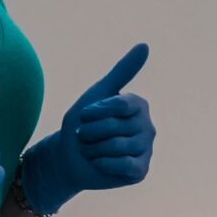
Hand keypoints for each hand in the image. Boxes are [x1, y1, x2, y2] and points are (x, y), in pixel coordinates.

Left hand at [20, 43, 154, 215]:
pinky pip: (124, 165)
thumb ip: (122, 71)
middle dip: (91, 132)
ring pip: (118, 146)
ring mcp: (146, 150)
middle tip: (85, 137)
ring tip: (92, 150)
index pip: (119, 105)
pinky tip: (99, 162)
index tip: (84, 115)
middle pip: (116, 127)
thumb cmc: (82, 124)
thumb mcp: (98, 94)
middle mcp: (147, 126)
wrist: (68, 158)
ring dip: (94, 149)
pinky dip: (104, 164)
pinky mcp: (141, 171)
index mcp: (139, 105)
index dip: (95, 111)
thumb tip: (145, 45)